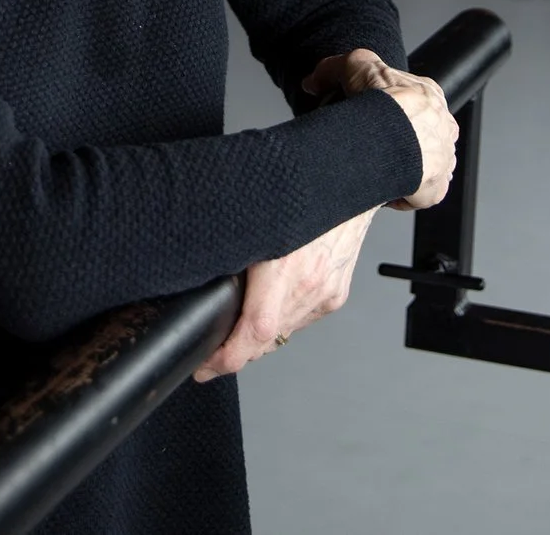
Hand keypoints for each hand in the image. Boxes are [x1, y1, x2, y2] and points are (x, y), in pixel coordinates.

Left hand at [191, 207, 377, 381]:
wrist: (350, 184)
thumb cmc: (300, 192)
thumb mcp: (256, 217)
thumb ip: (232, 249)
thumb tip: (199, 265)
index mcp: (287, 268)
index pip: (256, 332)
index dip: (227, 357)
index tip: (206, 366)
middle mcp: (310, 286)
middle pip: (267, 340)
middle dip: (236, 350)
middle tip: (211, 354)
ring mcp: (326, 293)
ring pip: (284, 333)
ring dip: (259, 336)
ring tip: (238, 328)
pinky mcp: (335, 295)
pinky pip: (301, 319)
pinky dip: (282, 319)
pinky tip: (270, 305)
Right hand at [301, 48, 457, 209]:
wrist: (392, 137)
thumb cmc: (382, 103)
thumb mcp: (355, 64)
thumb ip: (333, 68)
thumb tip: (313, 82)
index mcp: (429, 96)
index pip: (415, 102)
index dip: (392, 109)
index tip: (371, 117)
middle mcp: (441, 127)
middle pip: (420, 136)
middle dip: (397, 142)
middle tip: (370, 145)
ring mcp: (442, 159)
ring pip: (422, 166)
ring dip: (402, 168)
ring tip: (375, 168)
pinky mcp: (435, 188)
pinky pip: (420, 194)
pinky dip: (402, 194)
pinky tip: (384, 188)